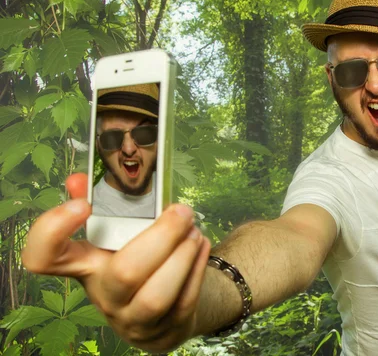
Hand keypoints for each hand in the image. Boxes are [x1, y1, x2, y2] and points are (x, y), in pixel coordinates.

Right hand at [21, 173, 210, 351]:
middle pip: (123, 272)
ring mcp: (133, 318)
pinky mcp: (164, 331)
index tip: (82, 205)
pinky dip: (197, 269)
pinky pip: (183, 301)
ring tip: (194, 231)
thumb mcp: (119, 236)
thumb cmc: (138, 262)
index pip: (44, 258)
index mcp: (84, 265)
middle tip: (182, 211)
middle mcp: (104, 295)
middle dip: (161, 237)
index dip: (52, 232)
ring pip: (156, 297)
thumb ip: (104, 204)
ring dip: (183, 257)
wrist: (163, 309)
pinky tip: (201, 245)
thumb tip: (80, 179)